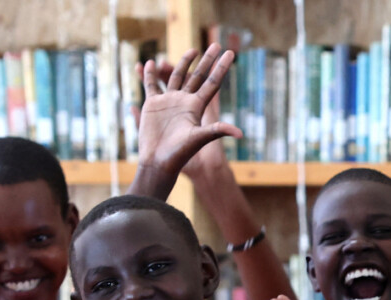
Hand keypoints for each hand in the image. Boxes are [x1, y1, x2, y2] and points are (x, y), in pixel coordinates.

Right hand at [136, 44, 241, 192]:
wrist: (159, 163)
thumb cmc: (180, 154)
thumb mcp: (200, 139)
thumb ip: (217, 130)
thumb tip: (241, 134)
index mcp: (196, 106)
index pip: (212, 83)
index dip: (221, 68)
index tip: (230, 53)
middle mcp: (184, 102)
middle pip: (197, 76)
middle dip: (206, 61)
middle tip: (215, 45)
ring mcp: (168, 103)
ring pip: (176, 77)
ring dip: (182, 63)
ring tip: (192, 50)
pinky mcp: (152, 105)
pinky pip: (151, 85)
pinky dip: (149, 75)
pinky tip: (150, 63)